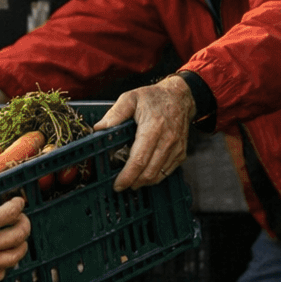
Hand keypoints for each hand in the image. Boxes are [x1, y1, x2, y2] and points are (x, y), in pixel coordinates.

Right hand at [0, 174, 29, 281]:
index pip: (12, 212)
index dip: (18, 203)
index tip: (17, 201)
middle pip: (21, 233)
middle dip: (25, 223)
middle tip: (20, 218)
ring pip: (17, 254)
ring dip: (20, 244)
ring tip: (16, 238)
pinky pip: (2, 272)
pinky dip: (6, 264)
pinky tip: (0, 258)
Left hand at [95, 76, 193, 190]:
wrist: (180, 97)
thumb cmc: (153, 97)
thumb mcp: (130, 98)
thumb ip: (115, 113)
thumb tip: (99, 128)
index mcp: (153, 127)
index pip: (139, 159)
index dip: (127, 175)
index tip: (118, 184)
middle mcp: (167, 140)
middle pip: (149, 171)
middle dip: (133, 182)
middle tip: (121, 185)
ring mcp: (176, 147)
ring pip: (159, 174)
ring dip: (144, 182)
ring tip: (131, 182)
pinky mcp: (181, 152)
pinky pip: (168, 171)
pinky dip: (155, 177)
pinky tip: (145, 175)